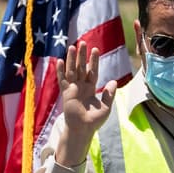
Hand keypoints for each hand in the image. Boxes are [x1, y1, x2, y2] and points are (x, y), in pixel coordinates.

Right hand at [55, 41, 117, 165]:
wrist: (83, 129)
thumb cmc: (94, 120)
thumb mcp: (106, 107)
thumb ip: (109, 94)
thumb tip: (114, 81)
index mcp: (91, 87)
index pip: (93, 71)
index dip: (94, 61)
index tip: (95, 49)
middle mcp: (81, 86)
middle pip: (82, 67)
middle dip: (82, 55)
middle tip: (83, 42)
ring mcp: (73, 88)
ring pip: (72, 70)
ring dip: (72, 59)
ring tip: (72, 47)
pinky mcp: (65, 93)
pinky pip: (62, 80)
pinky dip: (60, 71)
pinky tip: (59, 61)